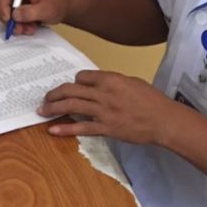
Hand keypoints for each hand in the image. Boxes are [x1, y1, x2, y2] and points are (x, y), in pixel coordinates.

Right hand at [0, 0, 67, 35]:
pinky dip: (20, 24)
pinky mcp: (18, 5)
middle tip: (17, 29)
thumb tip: (14, 15)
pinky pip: (12, 16)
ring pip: (7, 12)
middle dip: (9, 18)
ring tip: (29, 29)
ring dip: (16, 24)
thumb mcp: (46, 10)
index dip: (2, 5)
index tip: (8, 19)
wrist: (64, 9)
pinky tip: (30, 27)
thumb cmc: (58, 5)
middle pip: (3, 2)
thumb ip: (30, 12)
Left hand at [39, 69, 180, 144]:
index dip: (74, 81)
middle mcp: (104, 93)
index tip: (71, 87)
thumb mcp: (132, 83)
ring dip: (53, 108)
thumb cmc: (152, 101)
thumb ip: (112, 83)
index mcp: (111, 79)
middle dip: (54, 93)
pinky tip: (53, 130)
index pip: (82, 76)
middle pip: (70, 90)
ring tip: (42, 110)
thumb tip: (96, 86)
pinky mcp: (106, 128)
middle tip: (45, 98)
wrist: (164, 121)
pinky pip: (81, 128)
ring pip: (71, 106)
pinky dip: (65, 129)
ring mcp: (103, 111)